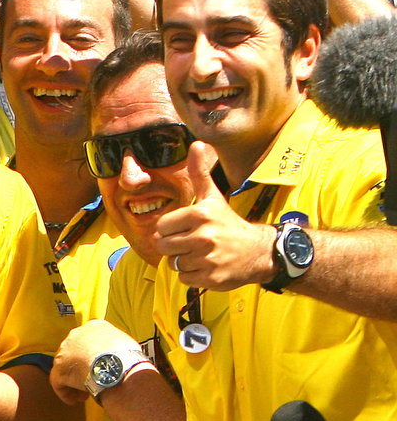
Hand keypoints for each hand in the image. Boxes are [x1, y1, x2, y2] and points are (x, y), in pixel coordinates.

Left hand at [51, 319, 142, 403]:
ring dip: (74, 382)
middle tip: (92, 381)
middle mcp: (76, 335)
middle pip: (74, 354)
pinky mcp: (60, 369)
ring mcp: (65, 351)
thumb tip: (121, 356)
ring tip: (85, 395)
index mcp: (94, 327)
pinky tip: (74, 401)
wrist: (119, 367)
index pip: (88, 341)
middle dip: (81, 368)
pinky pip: (58, 382)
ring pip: (66, 368)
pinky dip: (66, 392)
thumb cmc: (130, 358)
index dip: (93, 357)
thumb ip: (117, 346)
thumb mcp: (127, 344)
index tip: (100, 368)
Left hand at [153, 141, 274, 289]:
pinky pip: (184, 278)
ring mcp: (209, 258)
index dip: (171, 229)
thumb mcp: (213, 197)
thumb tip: (196, 143)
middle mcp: (205, 235)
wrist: (259, 252)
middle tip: (193, 242)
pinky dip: (192, 275)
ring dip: (184, 260)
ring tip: (201, 253)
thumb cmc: (228, 223)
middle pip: (164, 245)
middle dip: (174, 245)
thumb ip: (200, 173)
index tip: (186, 228)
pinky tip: (207, 266)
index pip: (162, 226)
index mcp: (201, 214)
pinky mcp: (212, 277)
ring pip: (174, 262)